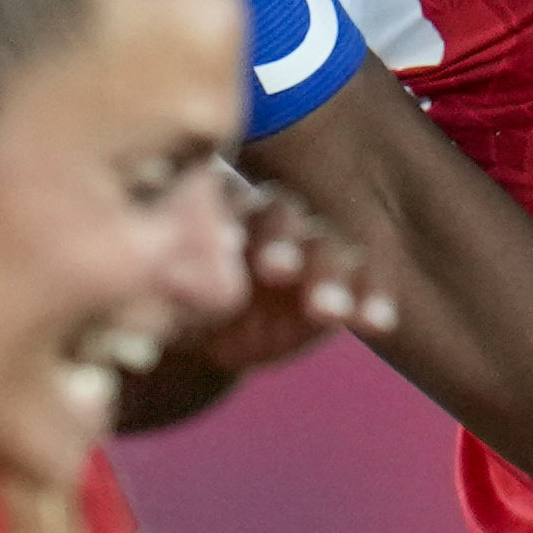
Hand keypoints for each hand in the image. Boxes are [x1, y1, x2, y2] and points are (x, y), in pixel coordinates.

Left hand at [115, 178, 393, 426]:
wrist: (202, 333)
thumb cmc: (169, 302)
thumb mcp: (155, 292)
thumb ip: (168, 280)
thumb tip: (170, 276)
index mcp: (214, 205)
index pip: (226, 199)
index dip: (229, 219)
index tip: (226, 241)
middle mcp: (267, 215)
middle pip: (282, 216)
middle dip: (282, 242)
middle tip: (276, 269)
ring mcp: (309, 246)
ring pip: (326, 246)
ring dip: (330, 274)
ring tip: (326, 308)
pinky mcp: (339, 281)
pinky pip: (362, 284)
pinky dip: (370, 299)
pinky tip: (377, 321)